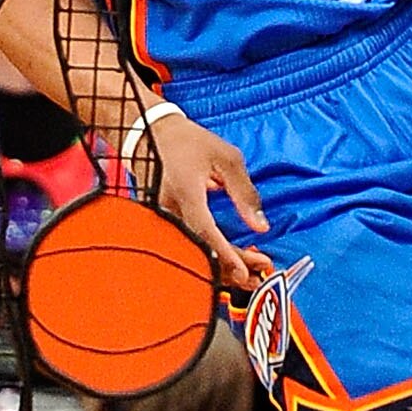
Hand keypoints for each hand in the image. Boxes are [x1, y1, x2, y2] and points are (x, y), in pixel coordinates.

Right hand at [148, 112, 272, 290]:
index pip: (204, 230)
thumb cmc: (189, 142)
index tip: (244, 272)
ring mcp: (162, 218)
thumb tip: (261, 226)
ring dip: (220, 266)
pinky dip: (208, 256)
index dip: (224, 254)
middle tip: (257, 276)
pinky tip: (228, 262)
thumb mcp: (227, 158)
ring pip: (192, 251)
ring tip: (249, 274)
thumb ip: (245, 193)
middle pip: (199, 249)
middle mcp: (168, 208)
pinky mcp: (162, 223)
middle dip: (229, 268)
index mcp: (185, 190)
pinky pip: (186, 245)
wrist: (150, 134)